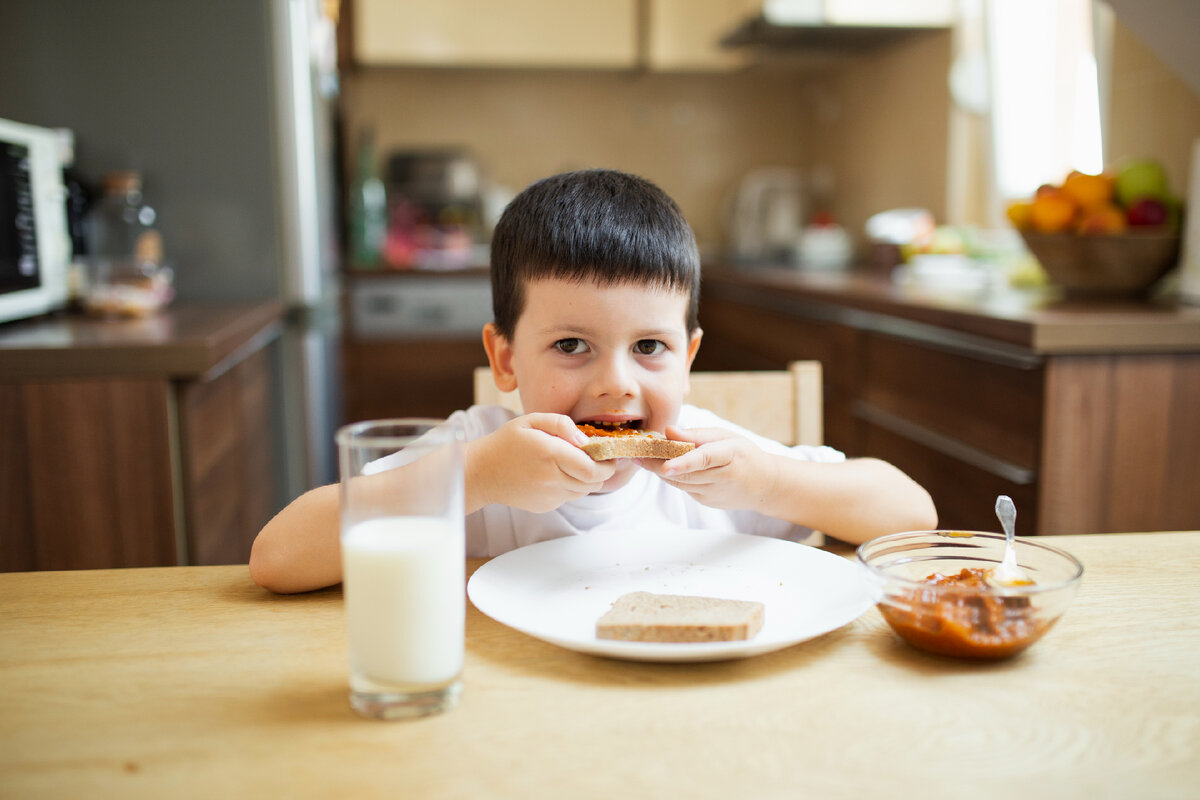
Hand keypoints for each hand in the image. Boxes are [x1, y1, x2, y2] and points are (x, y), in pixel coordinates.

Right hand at [466, 413, 615, 512]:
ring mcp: (549, 496)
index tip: (608, 453)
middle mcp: (552, 479)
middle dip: (602, 471)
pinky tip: (554, 474)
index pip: (593, 469)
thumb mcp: (531, 420)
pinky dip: (570, 486)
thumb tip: (585, 440)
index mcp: (550, 455)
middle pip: (594, 482)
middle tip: (597, 458)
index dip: (608, 463)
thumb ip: (561, 424)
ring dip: (586, 479)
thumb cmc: (506, 442)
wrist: (480, 473)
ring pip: (584, 491)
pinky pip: (569, 497)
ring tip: (572, 464)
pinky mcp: (545, 506)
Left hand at [638, 426, 776, 510]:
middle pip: (686, 473)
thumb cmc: (743, 454)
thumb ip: (697, 434)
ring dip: (659, 470)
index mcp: (731, 454)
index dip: (683, 463)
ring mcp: (715, 493)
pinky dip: (672, 477)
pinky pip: (684, 488)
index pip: (705, 458)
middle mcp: (724, 476)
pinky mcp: (707, 501)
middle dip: (657, 464)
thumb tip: (669, 431)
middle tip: (636, 452)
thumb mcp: (726, 436)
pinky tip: (663, 466)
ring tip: (641, 457)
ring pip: (680, 483)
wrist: (764, 484)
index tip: (664, 466)